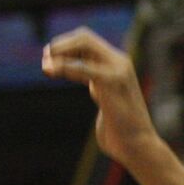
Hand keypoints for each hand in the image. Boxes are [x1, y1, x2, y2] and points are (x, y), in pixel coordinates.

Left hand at [42, 28, 159, 164]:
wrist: (138, 147)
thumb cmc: (121, 132)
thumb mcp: (108, 101)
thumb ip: (100, 88)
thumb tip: (93, 89)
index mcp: (118, 65)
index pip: (88, 40)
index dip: (65, 45)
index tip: (49, 60)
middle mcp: (119, 63)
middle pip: (85, 37)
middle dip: (61, 45)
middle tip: (45, 60)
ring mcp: (118, 71)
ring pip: (84, 44)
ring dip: (60, 52)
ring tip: (45, 67)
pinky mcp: (112, 84)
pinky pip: (83, 67)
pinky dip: (65, 67)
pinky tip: (51, 71)